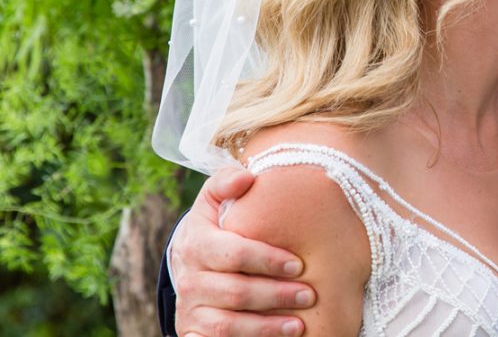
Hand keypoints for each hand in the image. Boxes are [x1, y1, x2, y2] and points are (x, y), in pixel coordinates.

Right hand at [172, 165, 316, 335]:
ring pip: (228, 324)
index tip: (299, 264)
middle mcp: (189, 280)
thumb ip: (225, 182)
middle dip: (276, 294)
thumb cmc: (213, 227)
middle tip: (309, 295)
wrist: (187, 261)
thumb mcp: (213, 201)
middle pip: (236, 292)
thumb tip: (246, 177)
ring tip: (299, 325)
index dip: (268, 260)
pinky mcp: (193, 331)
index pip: (235, 253)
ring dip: (266, 327)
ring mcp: (190, 309)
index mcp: (196, 243)